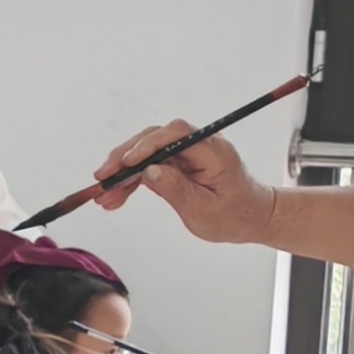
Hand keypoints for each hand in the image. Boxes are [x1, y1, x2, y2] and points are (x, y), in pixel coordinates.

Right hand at [92, 124, 275, 244]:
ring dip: (123, 171)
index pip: (175, 135)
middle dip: (125, 157)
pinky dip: (132, 179)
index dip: (147, 144)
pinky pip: (149, 164)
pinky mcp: (177, 162)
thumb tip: (149, 171)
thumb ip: (177, 189)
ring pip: (146, 152)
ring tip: (104, 195)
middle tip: (103, 178)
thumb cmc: (235, 215)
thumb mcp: (205, 210)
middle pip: (154, 139)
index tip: (127, 163)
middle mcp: (199, 145)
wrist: (250, 217)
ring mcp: (186, 153)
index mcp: (213, 151)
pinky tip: (116, 195)